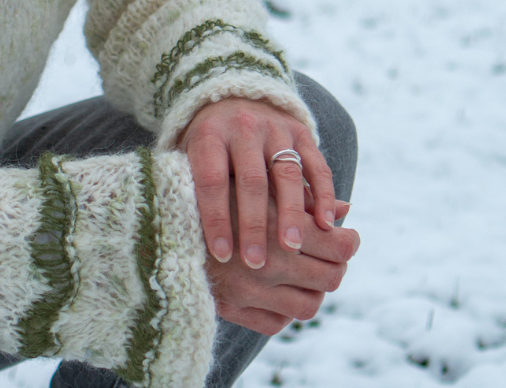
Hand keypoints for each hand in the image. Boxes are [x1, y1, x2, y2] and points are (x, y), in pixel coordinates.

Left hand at [176, 97, 334, 268]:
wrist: (232, 97)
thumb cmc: (208, 142)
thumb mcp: (190, 156)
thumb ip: (192, 187)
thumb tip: (189, 235)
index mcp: (209, 135)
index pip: (212, 180)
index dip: (216, 218)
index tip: (222, 255)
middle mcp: (242, 128)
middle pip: (251, 180)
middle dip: (254, 225)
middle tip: (256, 263)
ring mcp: (274, 127)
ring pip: (286, 173)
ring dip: (290, 213)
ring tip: (291, 248)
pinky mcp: (300, 131)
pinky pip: (316, 165)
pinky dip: (323, 196)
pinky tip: (324, 226)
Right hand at [206, 198, 357, 333]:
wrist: (157, 217)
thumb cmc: (211, 189)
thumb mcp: (255, 183)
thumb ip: (302, 196)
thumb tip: (347, 209)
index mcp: (275, 226)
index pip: (337, 245)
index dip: (348, 240)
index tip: (346, 233)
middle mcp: (268, 262)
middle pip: (331, 276)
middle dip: (338, 264)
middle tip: (332, 252)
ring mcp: (251, 291)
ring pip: (310, 305)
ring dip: (316, 289)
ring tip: (308, 272)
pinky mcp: (234, 309)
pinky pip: (279, 323)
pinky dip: (286, 310)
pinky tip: (281, 289)